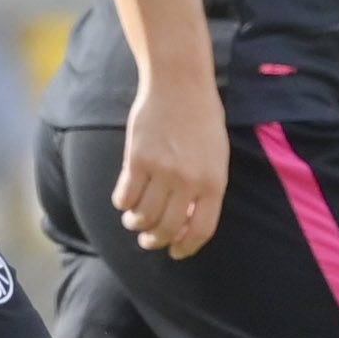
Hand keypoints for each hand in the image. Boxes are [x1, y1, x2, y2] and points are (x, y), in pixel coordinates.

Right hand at [115, 62, 231, 256]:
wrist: (180, 84)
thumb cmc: (201, 120)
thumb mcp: (216, 156)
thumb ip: (206, 189)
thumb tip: (186, 224)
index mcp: (214, 182)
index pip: (200, 230)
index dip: (185, 247)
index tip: (174, 252)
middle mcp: (189, 181)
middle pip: (166, 228)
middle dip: (154, 240)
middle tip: (148, 239)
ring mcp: (162, 171)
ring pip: (142, 216)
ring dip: (135, 223)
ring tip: (133, 220)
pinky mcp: (137, 160)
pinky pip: (124, 197)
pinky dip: (122, 203)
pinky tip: (125, 199)